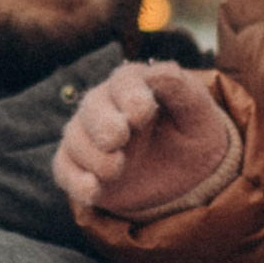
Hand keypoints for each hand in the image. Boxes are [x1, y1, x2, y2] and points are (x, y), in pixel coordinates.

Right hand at [52, 61, 237, 217]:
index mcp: (136, 86)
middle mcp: (106, 106)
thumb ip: (182, 89)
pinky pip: (65, 170)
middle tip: (118, 139)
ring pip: (75, 139)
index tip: (142, 115)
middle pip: (92, 107)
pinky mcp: (80, 166)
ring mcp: (89, 136)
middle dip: (103, 124)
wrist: (187, 178)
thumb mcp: (199, 112)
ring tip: (117, 169)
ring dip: (94, 156)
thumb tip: (157, 72)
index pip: (124, 82)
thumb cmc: (192, 135)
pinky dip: (75, 181)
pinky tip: (94, 190)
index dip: (129, 96)